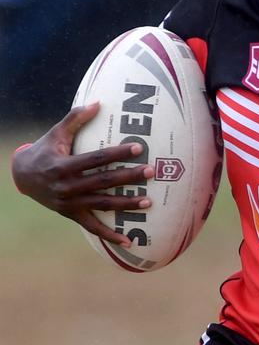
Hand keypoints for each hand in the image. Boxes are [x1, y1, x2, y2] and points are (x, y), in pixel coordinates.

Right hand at [11, 102, 153, 246]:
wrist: (22, 176)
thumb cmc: (44, 150)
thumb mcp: (56, 133)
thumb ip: (75, 118)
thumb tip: (98, 102)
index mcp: (64, 166)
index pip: (97, 159)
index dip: (118, 154)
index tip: (138, 148)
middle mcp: (67, 187)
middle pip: (104, 182)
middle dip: (129, 177)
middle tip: (151, 171)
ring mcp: (70, 203)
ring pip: (103, 205)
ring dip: (126, 205)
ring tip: (149, 202)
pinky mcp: (71, 215)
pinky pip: (93, 228)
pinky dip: (110, 236)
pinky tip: (129, 241)